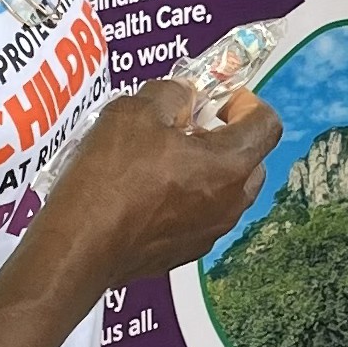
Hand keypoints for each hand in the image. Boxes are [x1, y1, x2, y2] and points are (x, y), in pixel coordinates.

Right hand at [41, 78, 280, 290]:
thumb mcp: (136, 111)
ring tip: (163, 159)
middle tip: (187, 127)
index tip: (216, 100)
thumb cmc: (111, 176)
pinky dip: (187, 199)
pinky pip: (199, 216)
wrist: (80, 244)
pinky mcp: (185, 253)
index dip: (245, 103)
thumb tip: (184, 95)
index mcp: (230, 164)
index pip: (267, 124)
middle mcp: (231, 203)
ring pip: (226, 191)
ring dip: (207, 170)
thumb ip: (172, 94)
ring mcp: (210, 233)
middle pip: (251, 160)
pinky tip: (148, 192)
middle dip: (227, 138)